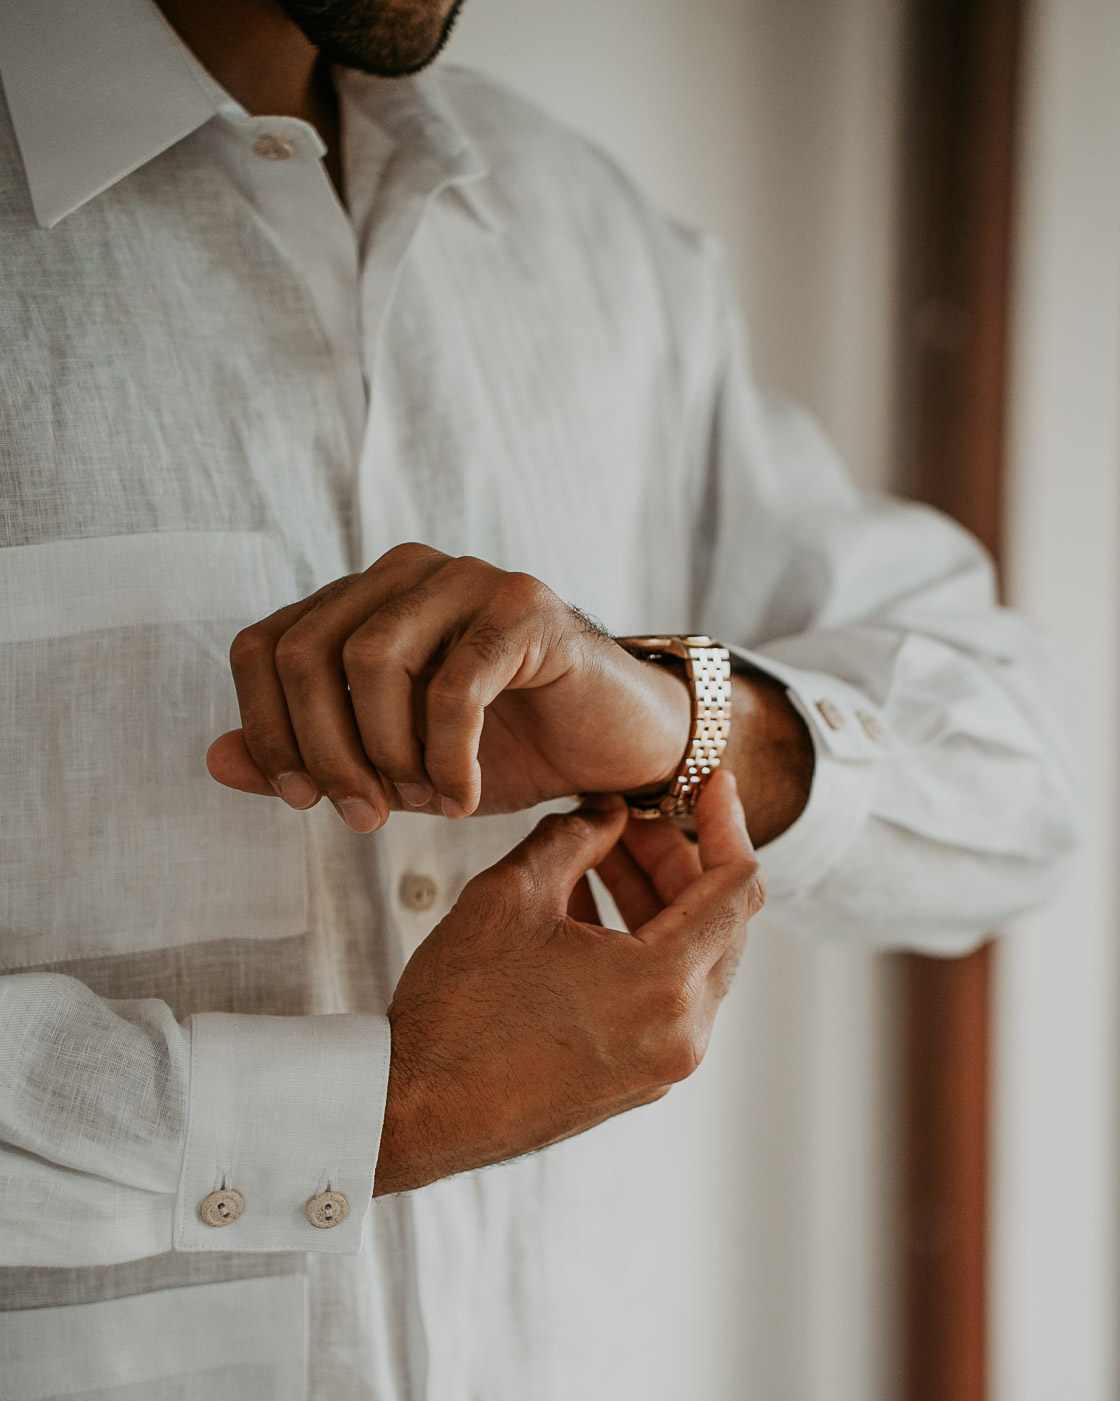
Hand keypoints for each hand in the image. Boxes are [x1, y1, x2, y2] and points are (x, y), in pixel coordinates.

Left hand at [206, 543, 690, 830]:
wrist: (613, 746)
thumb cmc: (504, 751)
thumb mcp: (391, 768)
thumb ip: (310, 759)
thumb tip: (216, 760)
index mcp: (362, 602)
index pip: (264, 648)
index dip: (269, 732)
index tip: (306, 802)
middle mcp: (405, 575)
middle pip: (307, 652)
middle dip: (322, 752)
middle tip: (363, 815)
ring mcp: (466, 580)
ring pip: (372, 659)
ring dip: (385, 753)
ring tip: (420, 802)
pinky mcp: (525, 607)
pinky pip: (453, 686)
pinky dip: (445, 758)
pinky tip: (463, 797)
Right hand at [374, 770, 764, 1192]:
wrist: (414, 1111)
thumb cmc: (457, 1008)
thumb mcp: (510, 895)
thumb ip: (574, 838)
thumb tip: (608, 815)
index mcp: (665, 984)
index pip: (738, 885)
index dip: (727, 822)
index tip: (710, 784)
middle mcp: (682, 1033)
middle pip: (722, 924)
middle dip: (680, 860)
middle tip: (630, 821)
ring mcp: (662, 1065)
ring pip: (694, 963)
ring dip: (659, 903)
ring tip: (599, 859)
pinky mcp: (636, 1082)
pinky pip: (666, 1002)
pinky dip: (643, 950)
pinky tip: (585, 915)